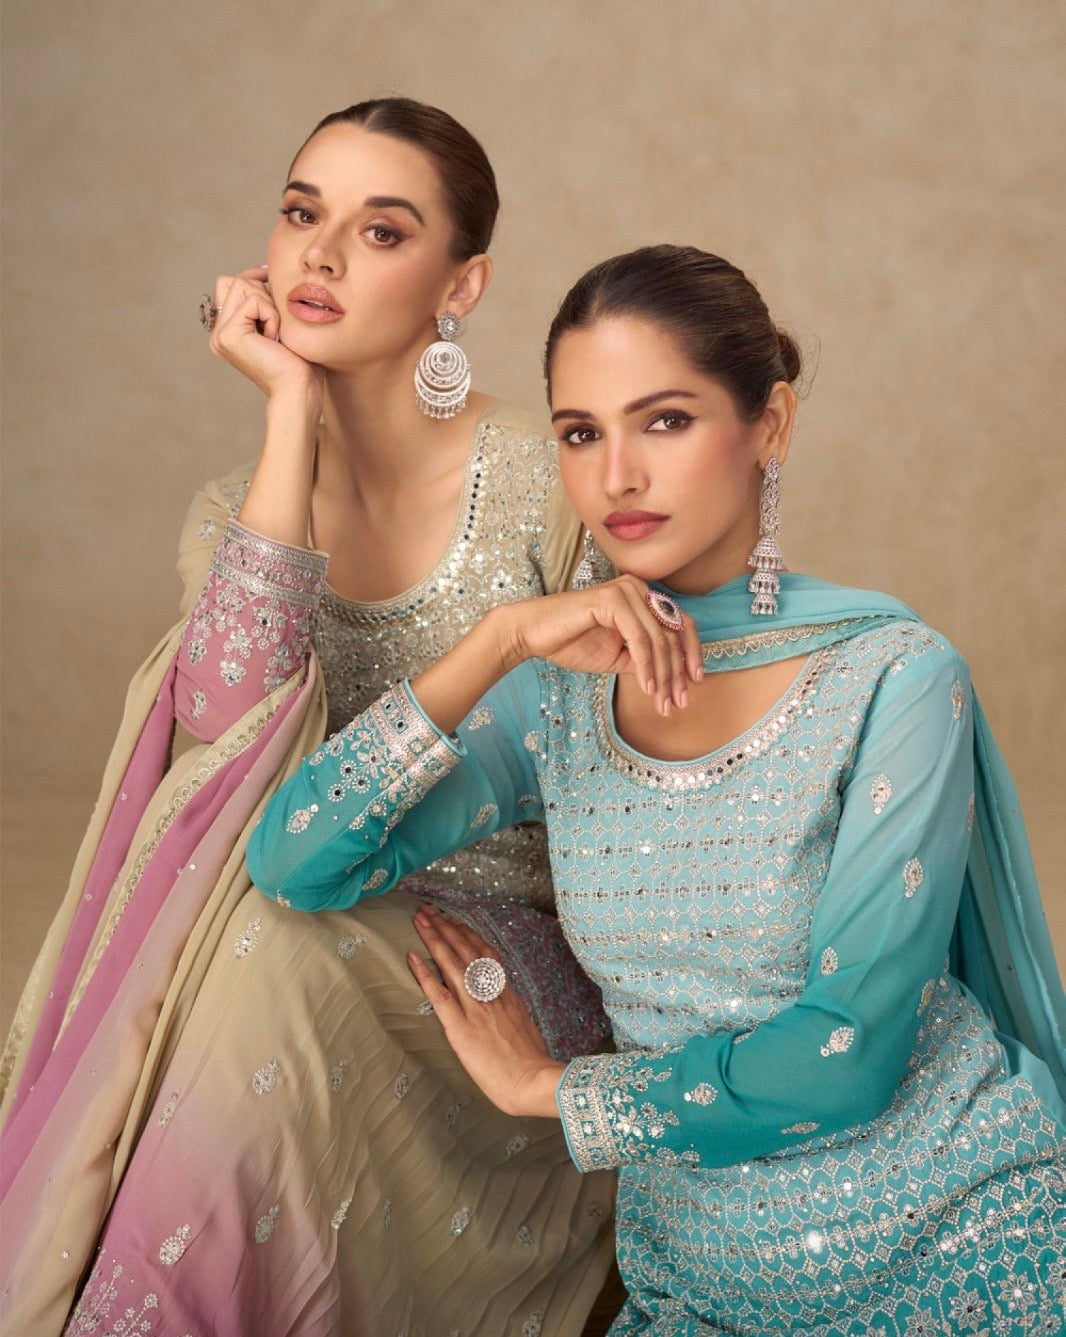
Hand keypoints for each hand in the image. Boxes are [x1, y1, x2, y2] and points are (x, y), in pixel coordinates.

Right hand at [209, 265, 323, 410]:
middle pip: (233, 281)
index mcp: (227, 331)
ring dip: (268, 304)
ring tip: (276, 332)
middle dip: (262, 292)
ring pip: (241, 285)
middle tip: (278, 323)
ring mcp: (220, 335)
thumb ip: (265, 301)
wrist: (298, 389)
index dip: (253, 279)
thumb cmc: (299, 361)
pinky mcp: (229, 335)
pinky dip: (271, 315)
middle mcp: (218, 333)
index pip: (230, 284)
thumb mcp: (280, 323)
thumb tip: (263, 271)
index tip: (273, 284)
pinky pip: (253, 301)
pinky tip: (275, 338)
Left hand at [407, 906, 564, 1118]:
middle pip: (466, 952)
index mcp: (506, 994)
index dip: (468, 935)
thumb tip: (503, 1004)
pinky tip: (412, 957)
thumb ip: (511, 1011)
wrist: (532, 1081)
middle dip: (446, 928)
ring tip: (420, 920)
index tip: (455, 920)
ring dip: (434, 939)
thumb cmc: (531, 1065)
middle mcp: (490, 994)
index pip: (485, 955)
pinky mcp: (460, 1027)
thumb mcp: (525, 1028)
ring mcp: (475, 1008)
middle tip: (429, 910)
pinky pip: (439, 994)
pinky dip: (424, 974)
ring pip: (452, 964)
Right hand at [501, 575, 703, 715]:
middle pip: (673, 633)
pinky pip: (639, 638)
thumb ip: (645, 658)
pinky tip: (646, 688)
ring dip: (663, 675)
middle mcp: (638, 588)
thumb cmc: (572, 642)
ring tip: (661, 702)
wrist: (533, 634)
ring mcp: (626, 590)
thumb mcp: (618, 656)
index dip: (691, 654)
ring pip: (659, 638)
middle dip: (677, 673)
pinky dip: (646, 666)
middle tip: (677, 703)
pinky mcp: (612, 598)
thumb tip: (675, 676)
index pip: (680, 623)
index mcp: (642, 597)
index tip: (694, 683)